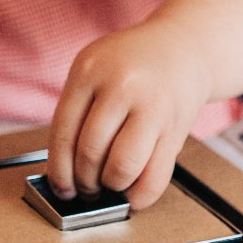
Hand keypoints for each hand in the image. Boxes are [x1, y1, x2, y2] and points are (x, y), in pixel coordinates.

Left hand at [47, 16, 212, 210]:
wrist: (183, 46)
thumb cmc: (131, 65)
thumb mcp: (94, 69)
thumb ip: (76, 111)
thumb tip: (63, 171)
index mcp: (89, 71)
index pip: (62, 133)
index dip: (59, 170)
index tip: (61, 187)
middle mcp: (121, 86)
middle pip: (90, 152)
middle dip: (85, 181)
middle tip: (87, 187)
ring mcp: (152, 107)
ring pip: (121, 167)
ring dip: (111, 186)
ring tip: (111, 182)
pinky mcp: (176, 127)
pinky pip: (155, 177)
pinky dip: (139, 196)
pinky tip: (133, 192)